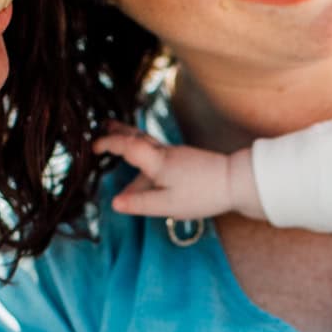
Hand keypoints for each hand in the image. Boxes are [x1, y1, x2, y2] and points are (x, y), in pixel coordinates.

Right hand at [94, 121, 239, 218]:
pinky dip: (145, 156)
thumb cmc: (203, 194)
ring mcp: (177, 155)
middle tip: (104, 125)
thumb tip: (115, 202)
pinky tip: (145, 172)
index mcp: (157, 162)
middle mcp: (165, 153)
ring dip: (131, 141)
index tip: (93, 146)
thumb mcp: (168, 205)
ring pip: (148, 145)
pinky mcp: (186, 160)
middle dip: (119, 131)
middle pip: (137, 137)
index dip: (108, 144)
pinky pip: (159, 155)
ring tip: (119, 141)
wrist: (237, 181)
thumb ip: (140, 203)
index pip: (126, 146)